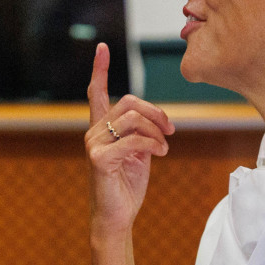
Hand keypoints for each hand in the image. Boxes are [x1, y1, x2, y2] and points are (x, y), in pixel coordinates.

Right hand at [86, 43, 175, 238]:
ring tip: (164, 147)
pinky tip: (161, 154)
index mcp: (101, 127)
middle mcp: (93, 132)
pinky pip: (134, 140)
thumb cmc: (126, 185)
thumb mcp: (139, 153)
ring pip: (133, 120)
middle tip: (170, 129)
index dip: (100, 69)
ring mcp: (94, 144)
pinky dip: (154, 144)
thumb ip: (142, 133)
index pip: (97, 92)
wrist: (116, 216)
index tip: (102, 47)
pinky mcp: (99, 158)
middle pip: (128, 102)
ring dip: (157, 131)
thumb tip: (157, 120)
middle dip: (155, 112)